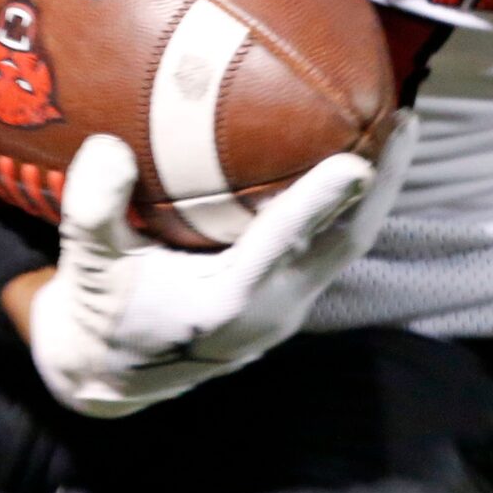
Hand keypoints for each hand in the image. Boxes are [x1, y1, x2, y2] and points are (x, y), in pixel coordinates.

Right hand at [26, 119, 414, 417]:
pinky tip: (358, 162)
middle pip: (346, 242)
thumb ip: (93, 209)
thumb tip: (110, 147)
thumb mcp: (86, 263)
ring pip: (348, 246)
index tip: (356, 163)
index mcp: (225, 302)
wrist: (111, 375)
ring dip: (378, 193)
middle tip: (406, 117)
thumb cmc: (100, 309)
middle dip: (384, 183)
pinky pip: (332, 248)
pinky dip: (351, 206)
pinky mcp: (287, 302)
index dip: (320, 204)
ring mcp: (286, 308)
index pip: (283, 245)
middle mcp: (270, 309)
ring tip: (398, 126)